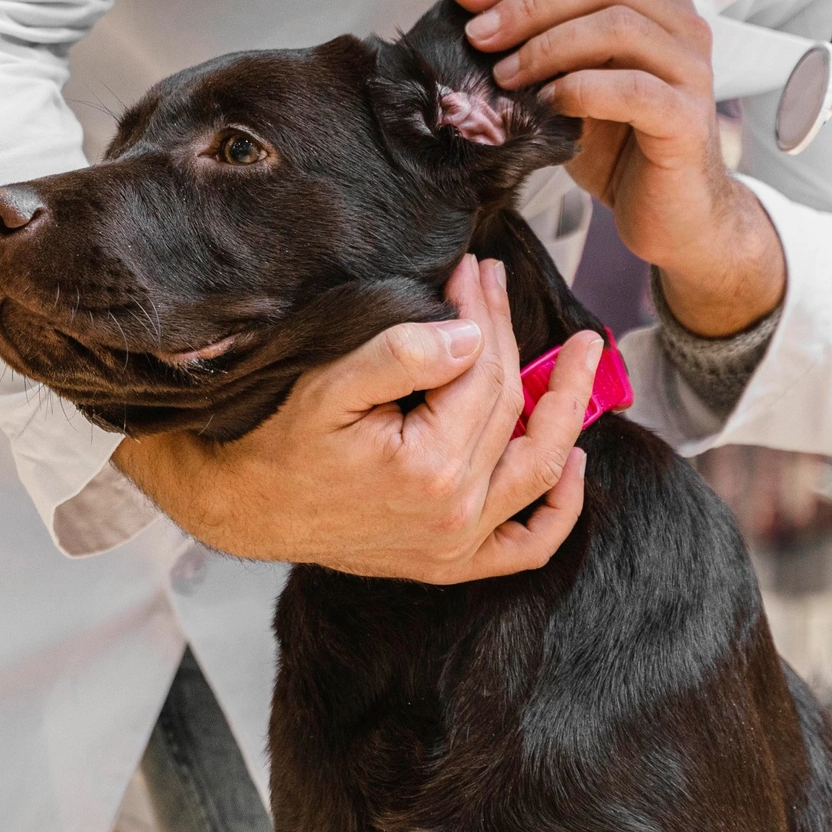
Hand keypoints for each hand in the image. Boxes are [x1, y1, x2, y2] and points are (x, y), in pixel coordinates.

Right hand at [113, 255, 602, 582]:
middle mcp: (455, 513)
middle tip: (497, 282)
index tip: (472, 268)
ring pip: (538, 469)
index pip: (481, 371)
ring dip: (568, 410)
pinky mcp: (451, 563)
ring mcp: (458, 545)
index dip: (482, 312)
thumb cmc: (280, 440)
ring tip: (586, 354)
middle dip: (507, 335)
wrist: (245, 507)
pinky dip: (558, 512)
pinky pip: (525, 547)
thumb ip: (401, 355)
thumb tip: (471, 335)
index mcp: (429, 467)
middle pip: (508, 408)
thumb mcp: (329, 385)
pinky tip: (576, 465)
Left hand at [452, 0, 785, 337]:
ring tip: (507, 75)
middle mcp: (682, 29)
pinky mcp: (687, 118)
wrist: (673, 215)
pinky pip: (632, 88)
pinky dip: (581, 89)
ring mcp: (691, 71)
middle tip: (481, 35)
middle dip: (529, 6)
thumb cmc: (625, 149)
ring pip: (619, 27)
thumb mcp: (575, 86)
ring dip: (549, 46)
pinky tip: (549, 104)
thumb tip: (477, 25)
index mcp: (657, 7)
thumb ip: (546, 50)